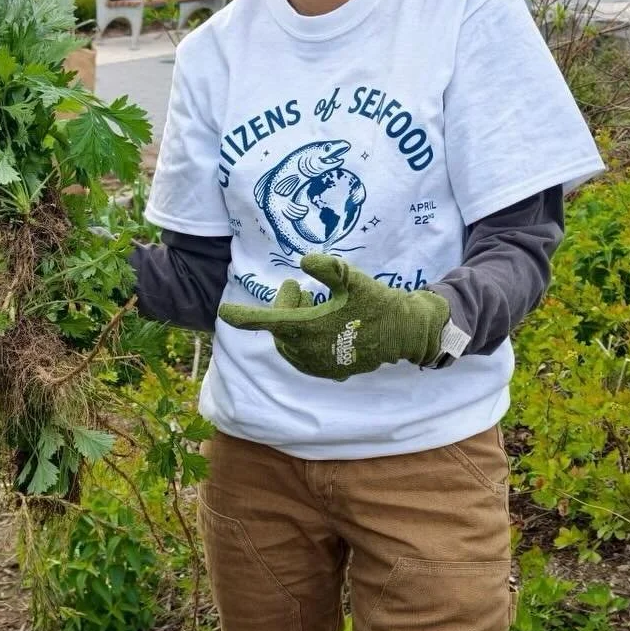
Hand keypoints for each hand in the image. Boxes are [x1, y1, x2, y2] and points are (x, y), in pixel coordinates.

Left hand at [217, 254, 449, 379]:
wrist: (405, 333)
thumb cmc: (379, 303)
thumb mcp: (355, 280)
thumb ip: (328, 269)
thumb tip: (304, 260)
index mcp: (310, 328)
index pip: (269, 321)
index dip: (245, 316)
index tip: (224, 312)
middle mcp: (309, 351)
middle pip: (280, 327)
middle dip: (284, 306)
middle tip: (298, 287)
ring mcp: (318, 364)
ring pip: (289, 342)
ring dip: (294, 322)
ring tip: (312, 303)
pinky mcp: (328, 370)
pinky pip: (302, 355)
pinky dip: (303, 338)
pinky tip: (320, 322)